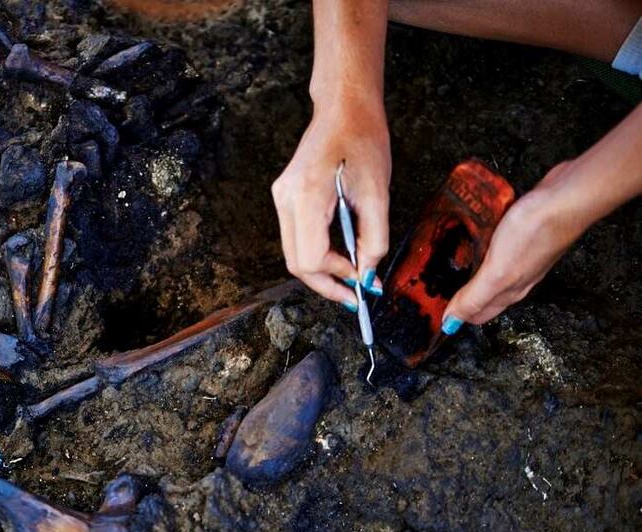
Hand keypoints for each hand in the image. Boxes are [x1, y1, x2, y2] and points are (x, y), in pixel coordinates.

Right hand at [272, 93, 390, 309]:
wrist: (344, 109)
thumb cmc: (363, 141)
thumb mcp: (378, 193)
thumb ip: (374, 239)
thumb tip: (367, 274)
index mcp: (307, 196)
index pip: (310, 258)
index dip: (337, 276)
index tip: (362, 280)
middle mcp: (286, 200)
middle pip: (296, 262)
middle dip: (325, 282)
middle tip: (353, 294)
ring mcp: (281, 198)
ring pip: (293, 253)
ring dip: (320, 270)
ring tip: (349, 274)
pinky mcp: (284, 197)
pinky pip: (295, 237)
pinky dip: (316, 252)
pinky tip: (338, 254)